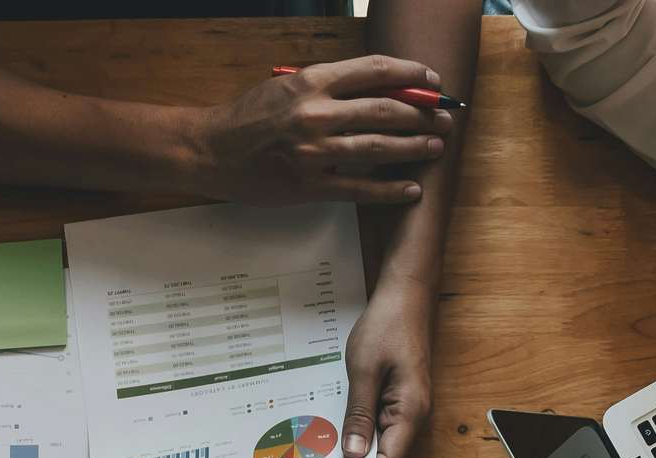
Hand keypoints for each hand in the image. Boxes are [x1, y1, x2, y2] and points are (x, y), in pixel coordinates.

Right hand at [186, 56, 449, 204]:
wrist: (211, 151)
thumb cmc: (250, 117)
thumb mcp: (289, 87)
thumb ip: (331, 86)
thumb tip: (381, 90)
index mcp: (312, 82)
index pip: (375, 71)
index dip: (411, 75)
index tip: (432, 82)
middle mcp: (316, 113)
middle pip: (386, 110)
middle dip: (423, 115)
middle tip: (444, 120)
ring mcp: (314, 152)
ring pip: (379, 147)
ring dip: (415, 148)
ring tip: (435, 148)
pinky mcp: (310, 186)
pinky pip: (361, 188)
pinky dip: (391, 189)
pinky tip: (412, 188)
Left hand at [342, 278, 434, 457]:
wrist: (405, 293)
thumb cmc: (387, 325)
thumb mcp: (364, 370)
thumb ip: (359, 414)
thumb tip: (354, 454)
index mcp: (410, 411)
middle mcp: (414, 415)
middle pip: (384, 454)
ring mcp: (407, 406)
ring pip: (380, 438)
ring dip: (354, 438)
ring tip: (320, 438)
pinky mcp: (398, 396)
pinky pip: (378, 419)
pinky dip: (358, 421)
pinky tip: (335, 416)